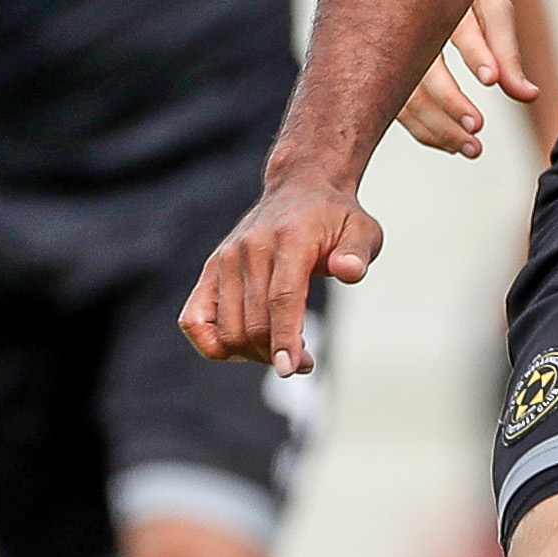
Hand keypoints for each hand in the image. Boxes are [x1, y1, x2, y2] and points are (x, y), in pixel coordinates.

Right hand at [179, 175, 385, 373]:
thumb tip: (349, 271)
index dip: (285, 338)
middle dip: (278, 353)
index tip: (290, 368)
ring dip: (253, 354)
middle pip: (254, 322)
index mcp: (289, 239)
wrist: (299, 188)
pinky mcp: (211, 270)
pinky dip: (213, 344)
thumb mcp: (363, 230)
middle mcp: (250, 248)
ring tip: (281, 351)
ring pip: (228, 329)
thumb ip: (358, 253)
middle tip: (303, 361)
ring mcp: (225, 259)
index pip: (282, 298)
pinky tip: (242, 348)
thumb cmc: (335, 218)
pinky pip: (194, 320)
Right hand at [389, 0, 541, 157]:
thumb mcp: (490, 10)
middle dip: (451, 101)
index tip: (491, 79)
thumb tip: (528, 95)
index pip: (460, 27)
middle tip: (477, 127)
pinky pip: (397, 107)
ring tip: (471, 147)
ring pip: (406, 94)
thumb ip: (507, 52)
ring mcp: (391, 48)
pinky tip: (448, 143)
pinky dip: (423, 130)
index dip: (476, 53)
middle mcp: (412, 22)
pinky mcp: (382, 71)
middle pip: (425, 67)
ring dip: (438, 127)